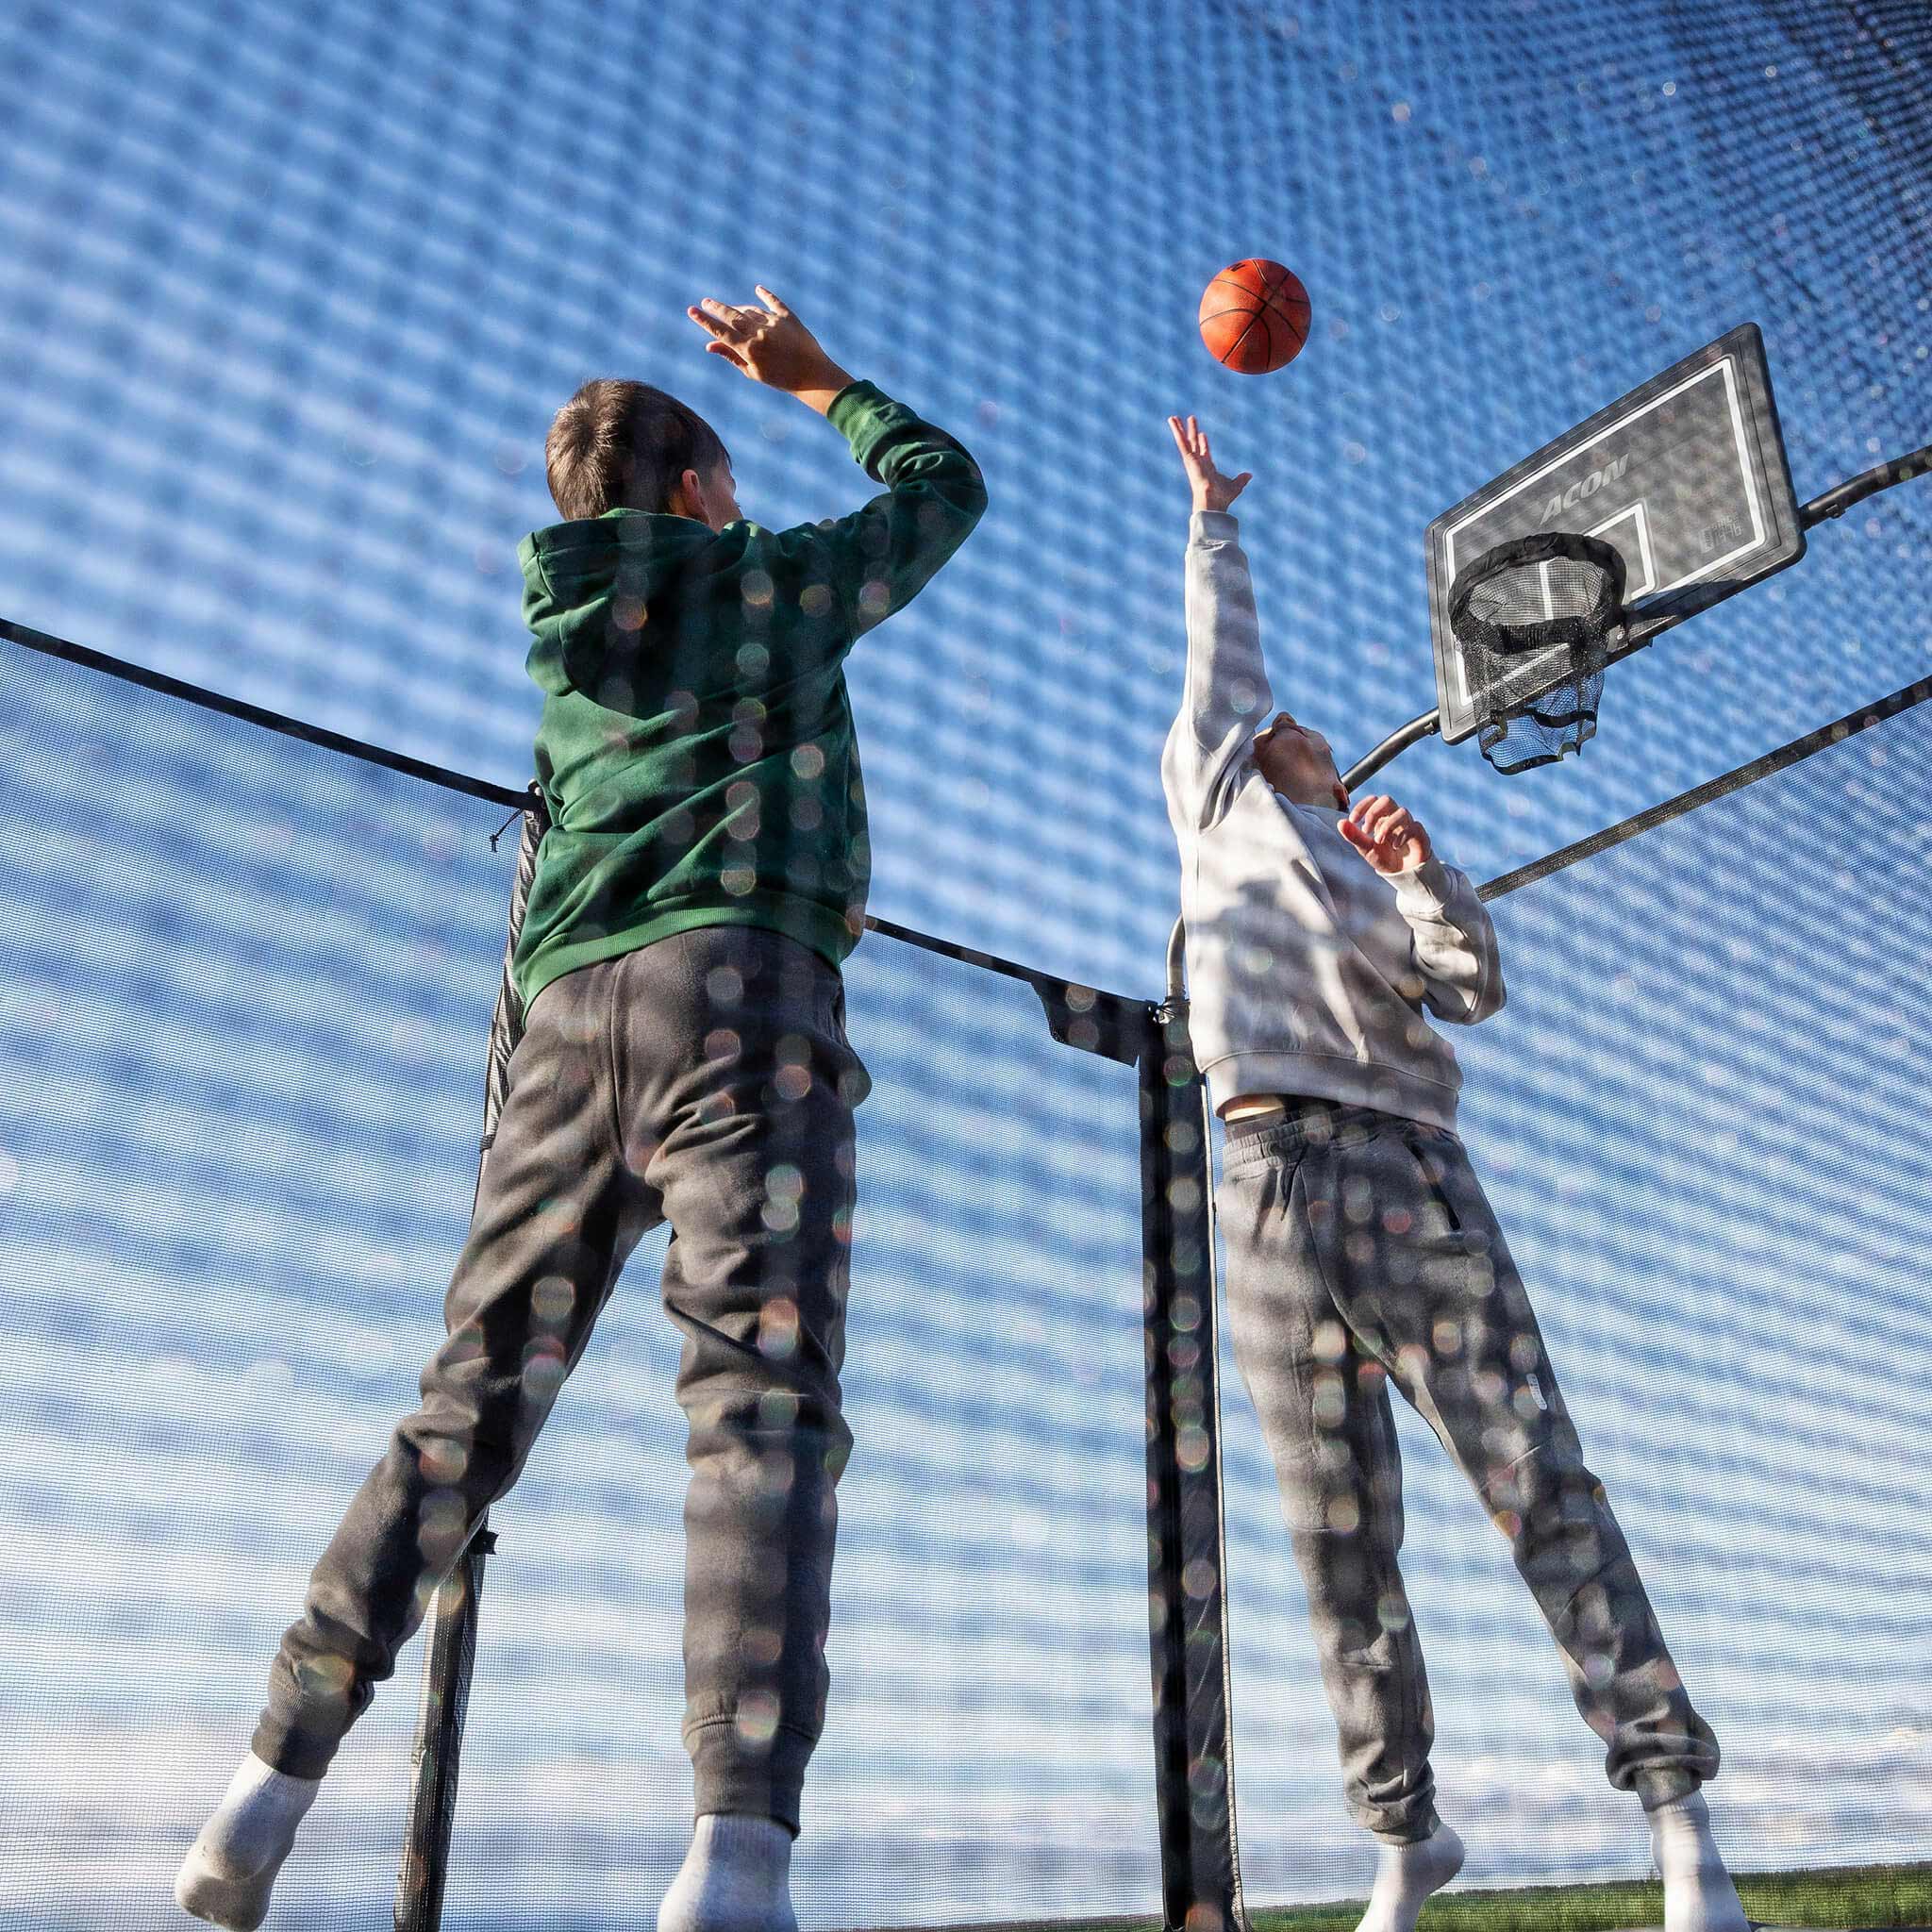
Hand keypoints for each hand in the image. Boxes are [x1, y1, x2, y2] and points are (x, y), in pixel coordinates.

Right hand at [686, 287, 854, 413]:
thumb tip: (709, 345)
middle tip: (706, 302)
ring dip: (739, 309)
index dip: (704, 321)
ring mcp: (774, 324)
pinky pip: (774, 303)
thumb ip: (731, 356)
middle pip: (732, 315)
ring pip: (750, 310)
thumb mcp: (753, 372)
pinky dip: (765, 295)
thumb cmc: (780, 379)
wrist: (813, 376)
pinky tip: (758, 290)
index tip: (691, 310)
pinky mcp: (789, 318)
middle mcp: (760, 333)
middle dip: (717, 308)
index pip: (721, 331)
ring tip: (731, 311)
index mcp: (749, 349)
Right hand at [1167, 414, 1250, 512]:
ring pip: (1184, 441)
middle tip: (1189, 421)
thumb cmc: (1222, 498)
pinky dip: (1177, 432)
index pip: (1204, 452)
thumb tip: (1249, 475)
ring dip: (1179, 429)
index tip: (1202, 434)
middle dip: (1191, 432)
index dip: (1203, 443)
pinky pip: (1181, 443)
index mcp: (1207, 467)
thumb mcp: (1235, 487)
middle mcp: (1197, 463)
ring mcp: (1192, 460)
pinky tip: (1173, 422)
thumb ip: (1241, 480)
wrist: (1212, 502)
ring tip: (1173, 417)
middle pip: (1193, 443)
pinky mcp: (1188, 459)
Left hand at [1340, 794, 1432, 873]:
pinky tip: (1395, 846)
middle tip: (1366, 830)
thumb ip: (1354, 836)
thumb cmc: (1384, 858)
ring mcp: (1409, 825)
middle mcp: (1395, 817)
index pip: (1373, 800)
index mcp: (1382, 817)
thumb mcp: (1365, 849)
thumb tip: (1340, 823)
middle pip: (1387, 800)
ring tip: (1378, 841)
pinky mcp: (1420, 835)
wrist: (1401, 874)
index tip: (1353, 820)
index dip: (1363, 806)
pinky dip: (1403, 835)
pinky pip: (1415, 827)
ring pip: (1402, 812)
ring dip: (1387, 825)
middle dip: (1374, 813)